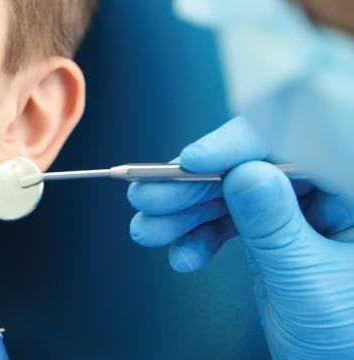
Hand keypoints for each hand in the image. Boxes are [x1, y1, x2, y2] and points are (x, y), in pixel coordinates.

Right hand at [128, 117, 353, 358]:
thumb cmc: (350, 338)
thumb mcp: (308, 281)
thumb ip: (274, 226)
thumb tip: (243, 173)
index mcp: (352, 192)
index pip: (295, 146)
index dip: (239, 145)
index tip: (193, 160)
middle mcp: (329, 194)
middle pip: (253, 166)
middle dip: (195, 183)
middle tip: (151, 195)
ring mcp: (300, 213)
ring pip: (232, 193)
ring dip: (184, 212)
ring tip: (150, 228)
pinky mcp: (274, 233)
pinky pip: (228, 221)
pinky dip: (197, 237)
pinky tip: (182, 255)